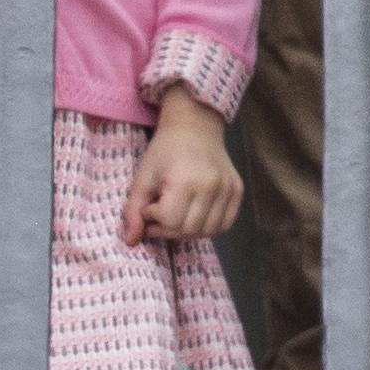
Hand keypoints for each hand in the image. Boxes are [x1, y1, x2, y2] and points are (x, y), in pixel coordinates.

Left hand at [122, 87, 242, 246]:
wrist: (194, 127)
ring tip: (176, 215)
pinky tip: (195, 215)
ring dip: (187, 231)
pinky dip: (208, 227)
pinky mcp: (238, 191)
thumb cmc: (164, 150)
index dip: (154, 220)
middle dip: (168, 229)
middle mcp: (211, 187)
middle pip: (189, 230)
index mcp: (185, 181)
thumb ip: (133, 210)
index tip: (148, 208)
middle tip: (159, 216)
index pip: (171, 221)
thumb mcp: (142, 177)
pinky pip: (224, 224)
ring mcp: (228, 190)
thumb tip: (131, 242)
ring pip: (207, 232)